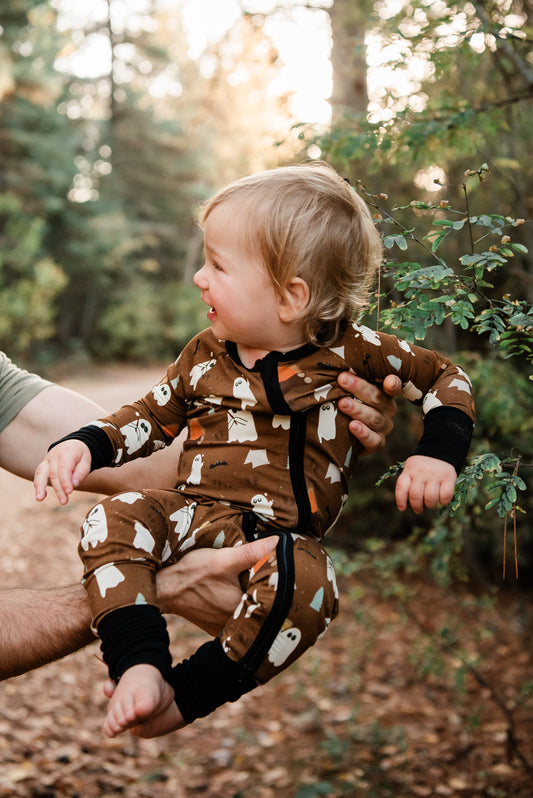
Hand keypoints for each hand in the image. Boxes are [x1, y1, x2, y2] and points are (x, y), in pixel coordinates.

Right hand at [34, 440, 91, 504]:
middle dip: (58, 488)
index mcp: (67, 452)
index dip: (65, 481)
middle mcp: (55, 455)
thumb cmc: (81, 455)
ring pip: (41, 472)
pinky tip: (40, 496)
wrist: (73, 444)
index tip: (69, 491)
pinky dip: (38, 485)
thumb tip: (74, 484)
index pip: (65, 467)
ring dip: (40, 486)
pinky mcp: (43, 465)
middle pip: (54, 473)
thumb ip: (81, 472)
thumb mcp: (86, 461)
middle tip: (64, 501)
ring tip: (40, 498)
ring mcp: (47, 459)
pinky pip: (38, 474)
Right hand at [156, 535, 277, 634]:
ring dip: (247, 598)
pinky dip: (234, 606)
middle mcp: (235, 622)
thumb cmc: (192, 573)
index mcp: (241, 607)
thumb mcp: (222, 559)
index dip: (274, 581)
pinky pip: (231, 617)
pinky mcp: (215, 626)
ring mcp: (224, 626)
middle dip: (261, 589)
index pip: (269, 595)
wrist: (163, 589)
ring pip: (244, 610)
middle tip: (262, 573)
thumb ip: (251, 553)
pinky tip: (231, 593)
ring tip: (247, 582)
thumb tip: (277, 542)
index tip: (277, 569)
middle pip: (257, 603)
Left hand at [337, 372, 400, 455]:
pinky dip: (363, 433)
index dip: (392, 383)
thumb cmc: (347, 406)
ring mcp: (384, 427)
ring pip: (374, 418)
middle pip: (377, 398)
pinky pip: (373, 439)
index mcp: (384, 393)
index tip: (388, 380)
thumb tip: (336, 368)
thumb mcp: (349, 392)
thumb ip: (348, 381)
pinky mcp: (377, 444)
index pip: (393, 386)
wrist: (345, 437)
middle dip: (359, 388)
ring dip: (357, 410)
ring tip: (342, 403)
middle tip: (342, 380)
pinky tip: (352, 426)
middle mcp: (388, 409)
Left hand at [395, 455, 455, 513]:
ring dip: (430, 505)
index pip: (401, 487)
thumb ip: (408, 482)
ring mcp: (435, 475)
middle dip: (417, 507)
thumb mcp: (411, 468)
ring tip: (430, 504)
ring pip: (430, 498)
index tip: (402, 508)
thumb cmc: (423, 464)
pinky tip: (442, 500)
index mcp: (409, 470)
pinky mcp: (448, 477)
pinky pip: (445, 496)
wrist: (441, 447)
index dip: (400, 500)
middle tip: (418, 510)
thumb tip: (404, 504)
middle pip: (416, 496)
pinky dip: (443, 501)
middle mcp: (421, 473)